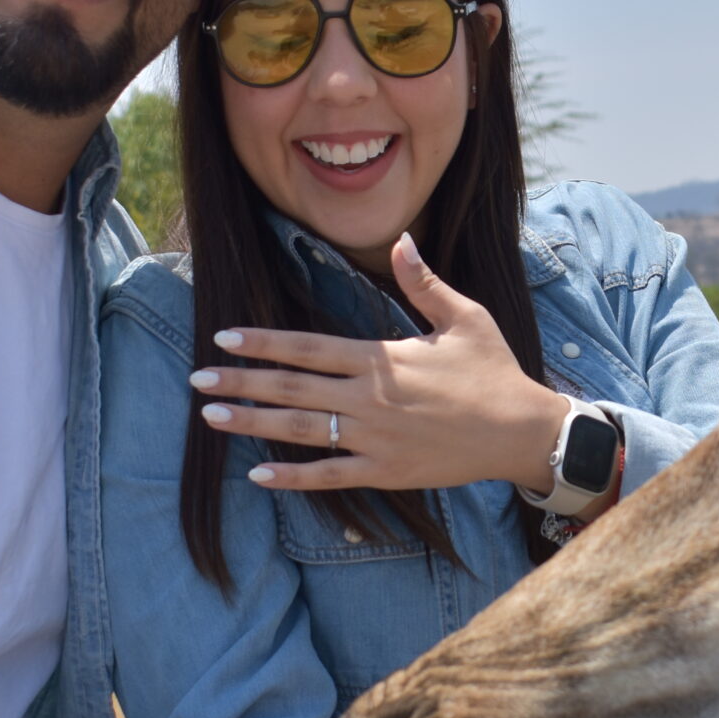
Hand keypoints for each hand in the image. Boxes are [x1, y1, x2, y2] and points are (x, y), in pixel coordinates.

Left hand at [190, 233, 571, 494]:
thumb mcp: (464, 318)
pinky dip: (291, 477)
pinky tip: (256, 475)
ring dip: (252, 423)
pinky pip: (329, 476)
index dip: (263, 343)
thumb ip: (423, 282)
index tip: (224, 337)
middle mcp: (369, 398)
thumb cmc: (495, 371)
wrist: (522, 431)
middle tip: (196, 378)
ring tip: (211, 416)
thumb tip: (402, 240)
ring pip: (300, 430)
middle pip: (291, 387)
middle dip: (240, 381)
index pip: (308, 347)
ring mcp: (374, 439)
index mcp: (382, 358)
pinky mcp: (385, 472)